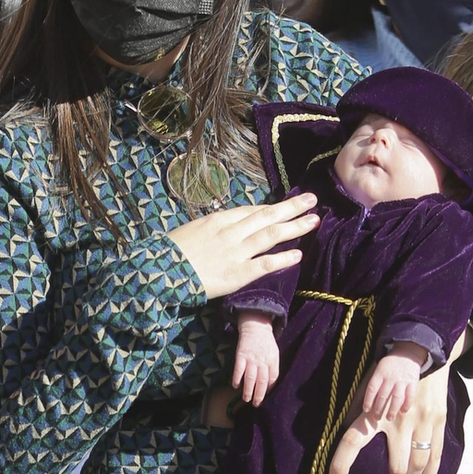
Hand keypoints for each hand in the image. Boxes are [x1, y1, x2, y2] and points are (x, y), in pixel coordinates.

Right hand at [173, 192, 318, 301]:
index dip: (272, 207)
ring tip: (314, 220)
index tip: (287, 204)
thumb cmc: (169, 252)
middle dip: (292, 207)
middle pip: (267, 216)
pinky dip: (283, 258)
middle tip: (312, 200)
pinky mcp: (237, 274)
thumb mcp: (189, 231)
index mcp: (218, 220)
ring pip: (271, 235)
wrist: (158, 272)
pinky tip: (299, 254)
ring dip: (295, 227)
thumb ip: (209, 229)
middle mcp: (230, 232)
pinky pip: (265, 264)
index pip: (251, 210)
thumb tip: (221, 227)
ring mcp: (235, 252)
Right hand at [232, 315, 279, 407]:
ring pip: (250, 378)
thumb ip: (273, 366)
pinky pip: (238, 369)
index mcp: (273, 360)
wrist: (256, 326)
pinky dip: (237, 378)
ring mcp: (251, 358)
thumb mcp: (274, 352)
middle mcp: (262, 361)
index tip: (265, 396)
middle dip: (259, 394)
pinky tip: (235, 385)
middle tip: (257, 404)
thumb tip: (270, 382)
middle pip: (262, 381)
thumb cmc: (266, 341)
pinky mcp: (241, 355)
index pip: (272, 378)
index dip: (269, 388)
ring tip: (246, 399)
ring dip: (248, 390)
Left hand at [328, 360, 449, 473]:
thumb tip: (338, 432)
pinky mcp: (438, 422)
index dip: (342, 463)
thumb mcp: (365, 388)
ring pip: (417, 465)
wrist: (423, 357)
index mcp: (375, 413)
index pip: (353, 441)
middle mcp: (399, 420)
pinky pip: (435, 456)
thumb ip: (354, 411)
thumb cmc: (388, 375)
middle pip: (395, 466)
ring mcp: (422, 422)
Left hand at [360, 347, 424, 423]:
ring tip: (389, 418)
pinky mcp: (413, 382)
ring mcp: (402, 380)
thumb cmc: (390, 364)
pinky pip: (410, 396)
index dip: (368, 400)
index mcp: (380, 373)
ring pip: (397, 398)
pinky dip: (407, 405)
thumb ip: (376, 382)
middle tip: (376, 418)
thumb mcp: (380, 368)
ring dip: (392, 410)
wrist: (407, 353)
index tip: (366, 410)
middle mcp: (391, 377)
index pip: (372, 389)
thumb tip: (369, 400)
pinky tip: (403, 411)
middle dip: (379, 409)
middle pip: (383, 396)